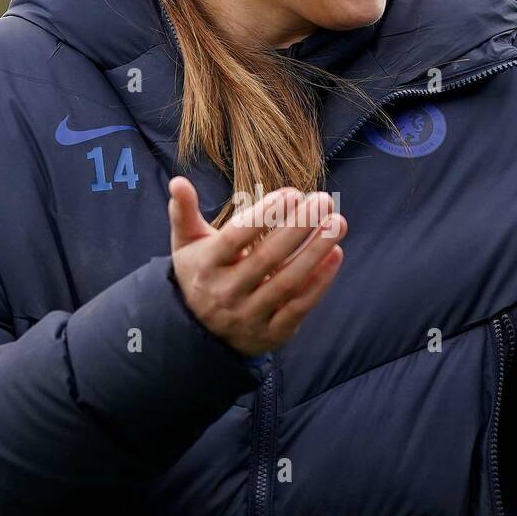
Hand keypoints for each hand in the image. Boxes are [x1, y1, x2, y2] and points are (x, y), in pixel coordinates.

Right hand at [168, 178, 346, 356]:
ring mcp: (250, 316)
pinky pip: (300, 306)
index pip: (235, 238)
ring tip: (338, 222)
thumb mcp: (186, 244)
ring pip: (288, 282)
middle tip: (323, 199)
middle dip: (298, 227)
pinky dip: (320, 281)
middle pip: (266, 258)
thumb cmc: (200, 274)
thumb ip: (183, 212)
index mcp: (206, 266)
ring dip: (316, 251)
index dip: (263, 215)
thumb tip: (178, 181)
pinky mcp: (272, 333)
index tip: (292, 193)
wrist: (200, 334)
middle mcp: (226, 293)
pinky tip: (335, 253)